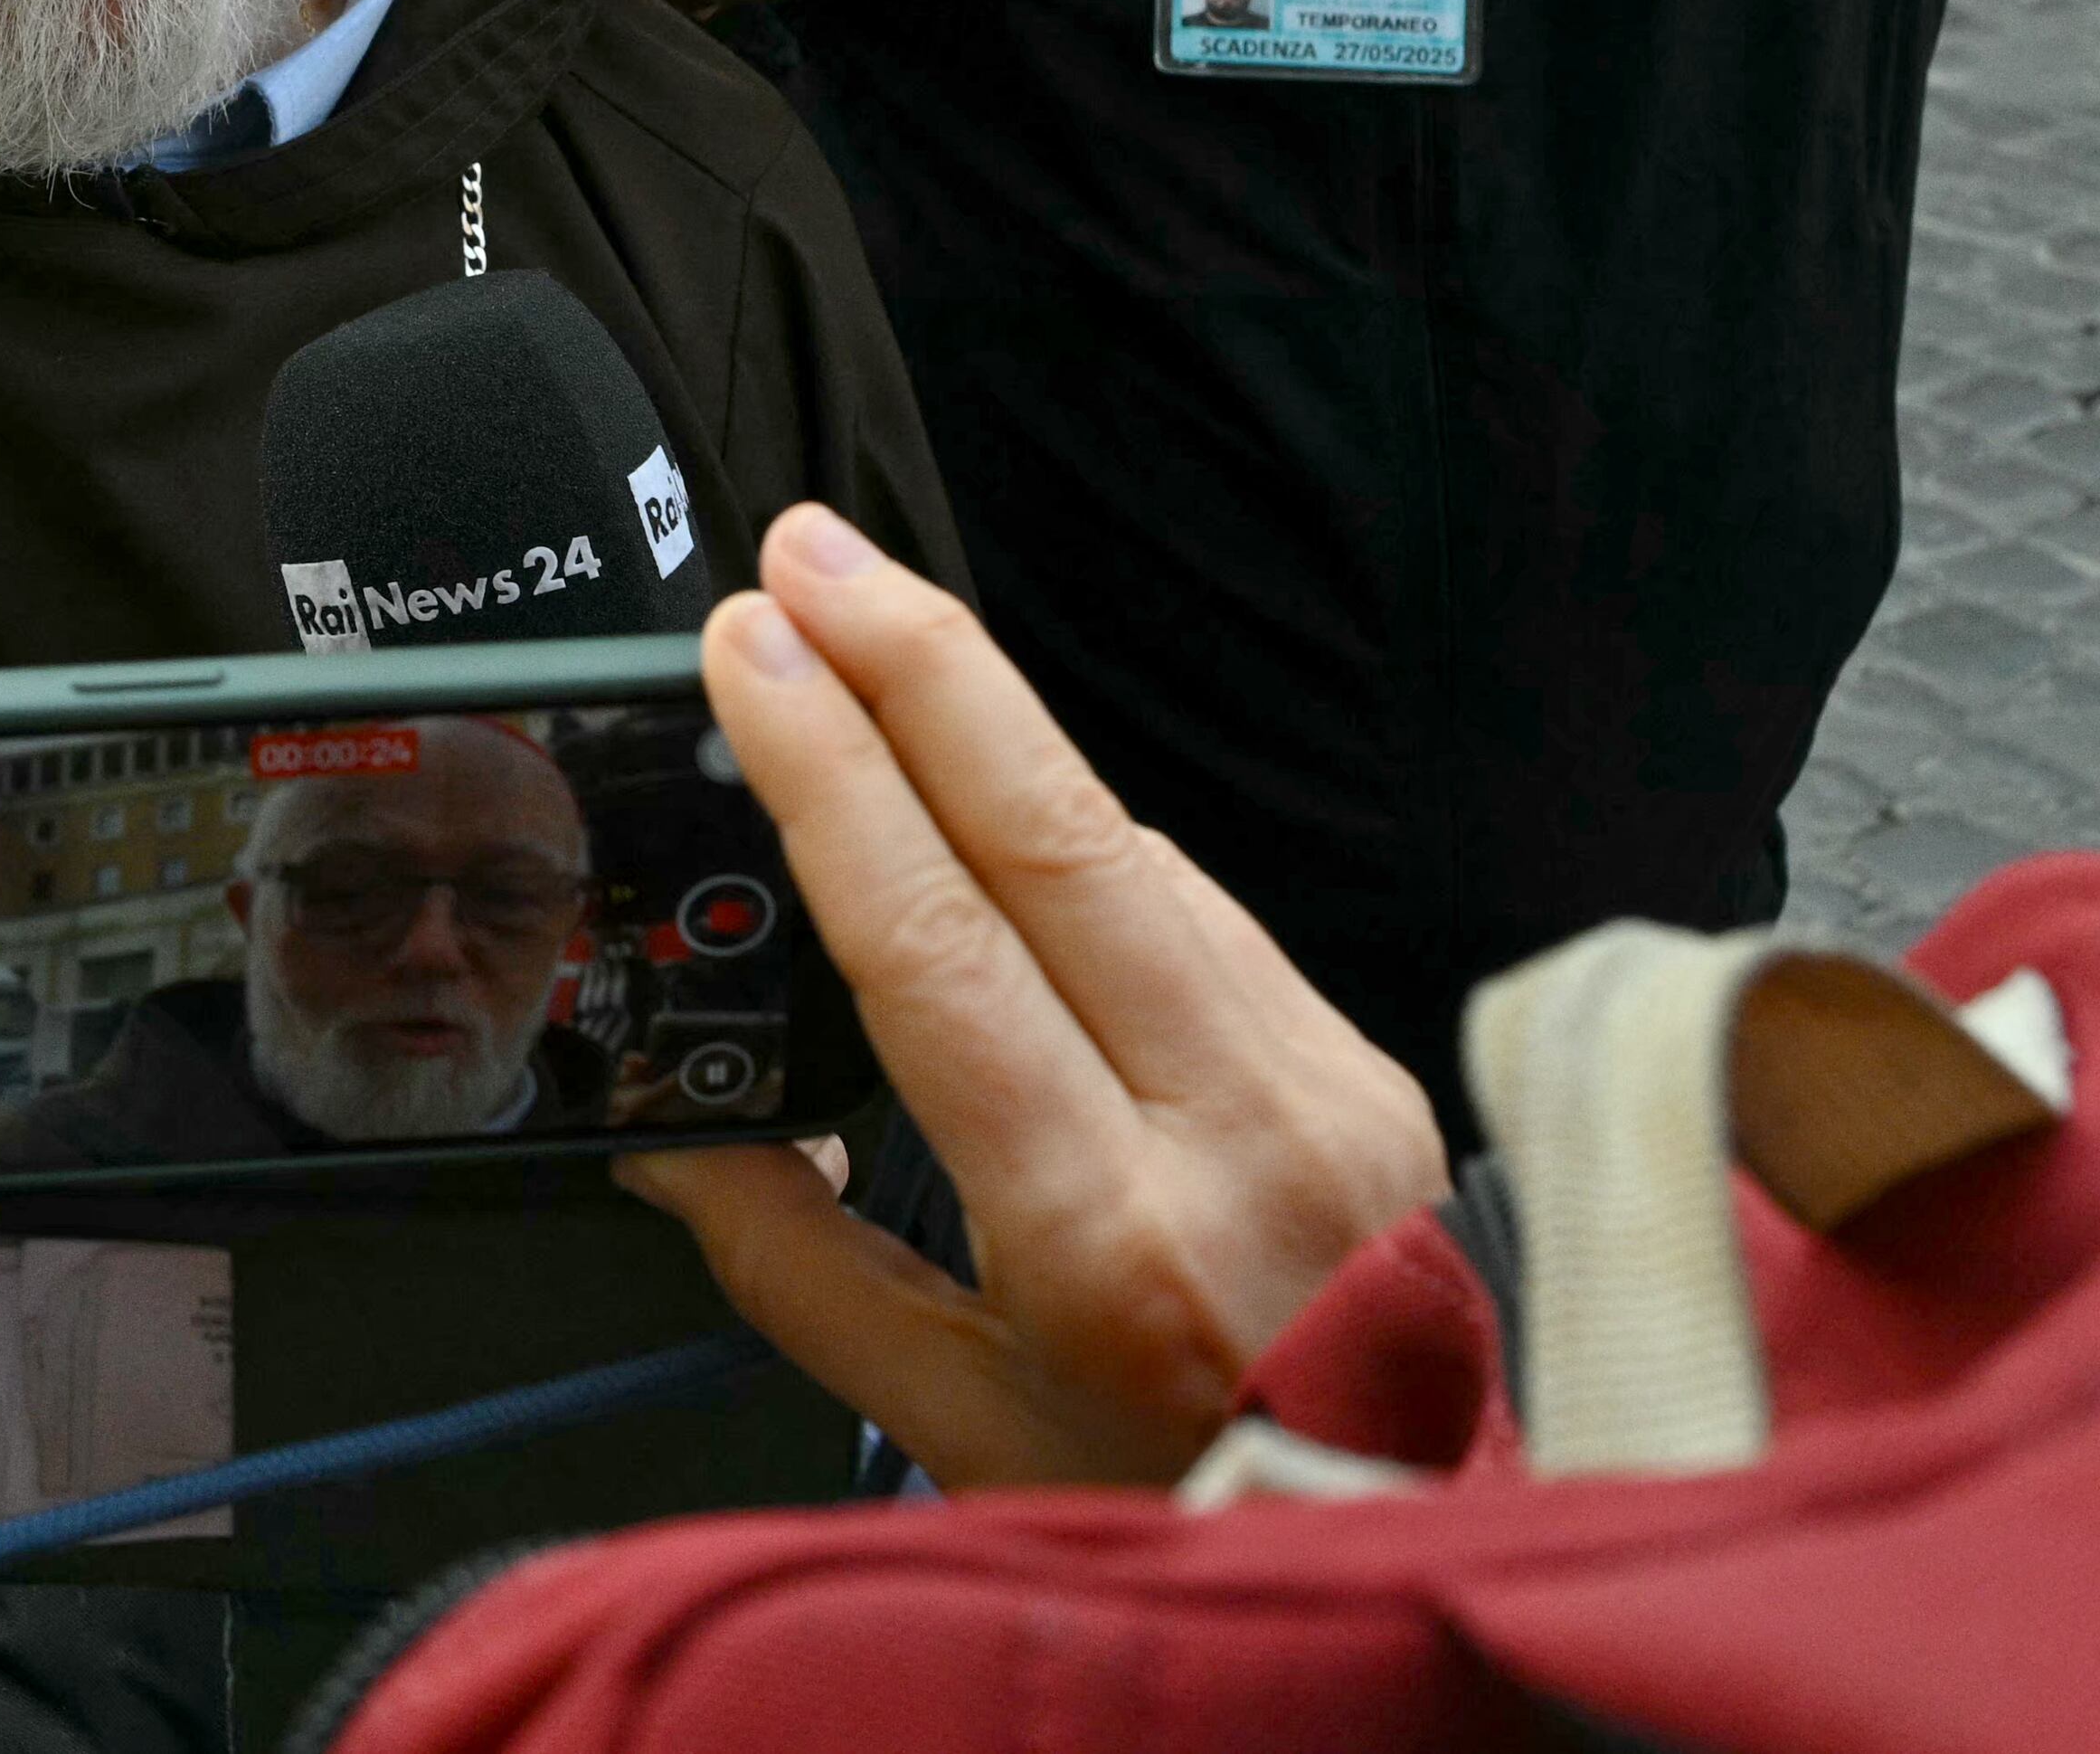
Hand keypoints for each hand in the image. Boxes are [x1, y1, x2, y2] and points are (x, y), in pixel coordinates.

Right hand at [617, 508, 1444, 1486]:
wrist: (1420, 1546)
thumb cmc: (1182, 1513)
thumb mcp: (958, 1427)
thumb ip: (798, 1272)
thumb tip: (679, 1140)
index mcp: (1109, 1239)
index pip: (943, 945)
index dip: (839, 775)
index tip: (760, 656)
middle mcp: (1238, 1136)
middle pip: (1063, 833)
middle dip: (924, 663)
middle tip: (810, 553)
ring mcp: (1327, 1087)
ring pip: (1137, 852)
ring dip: (997, 731)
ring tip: (871, 634)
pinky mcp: (1365, 1065)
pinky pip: (1203, 911)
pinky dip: (1088, 841)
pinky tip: (1002, 798)